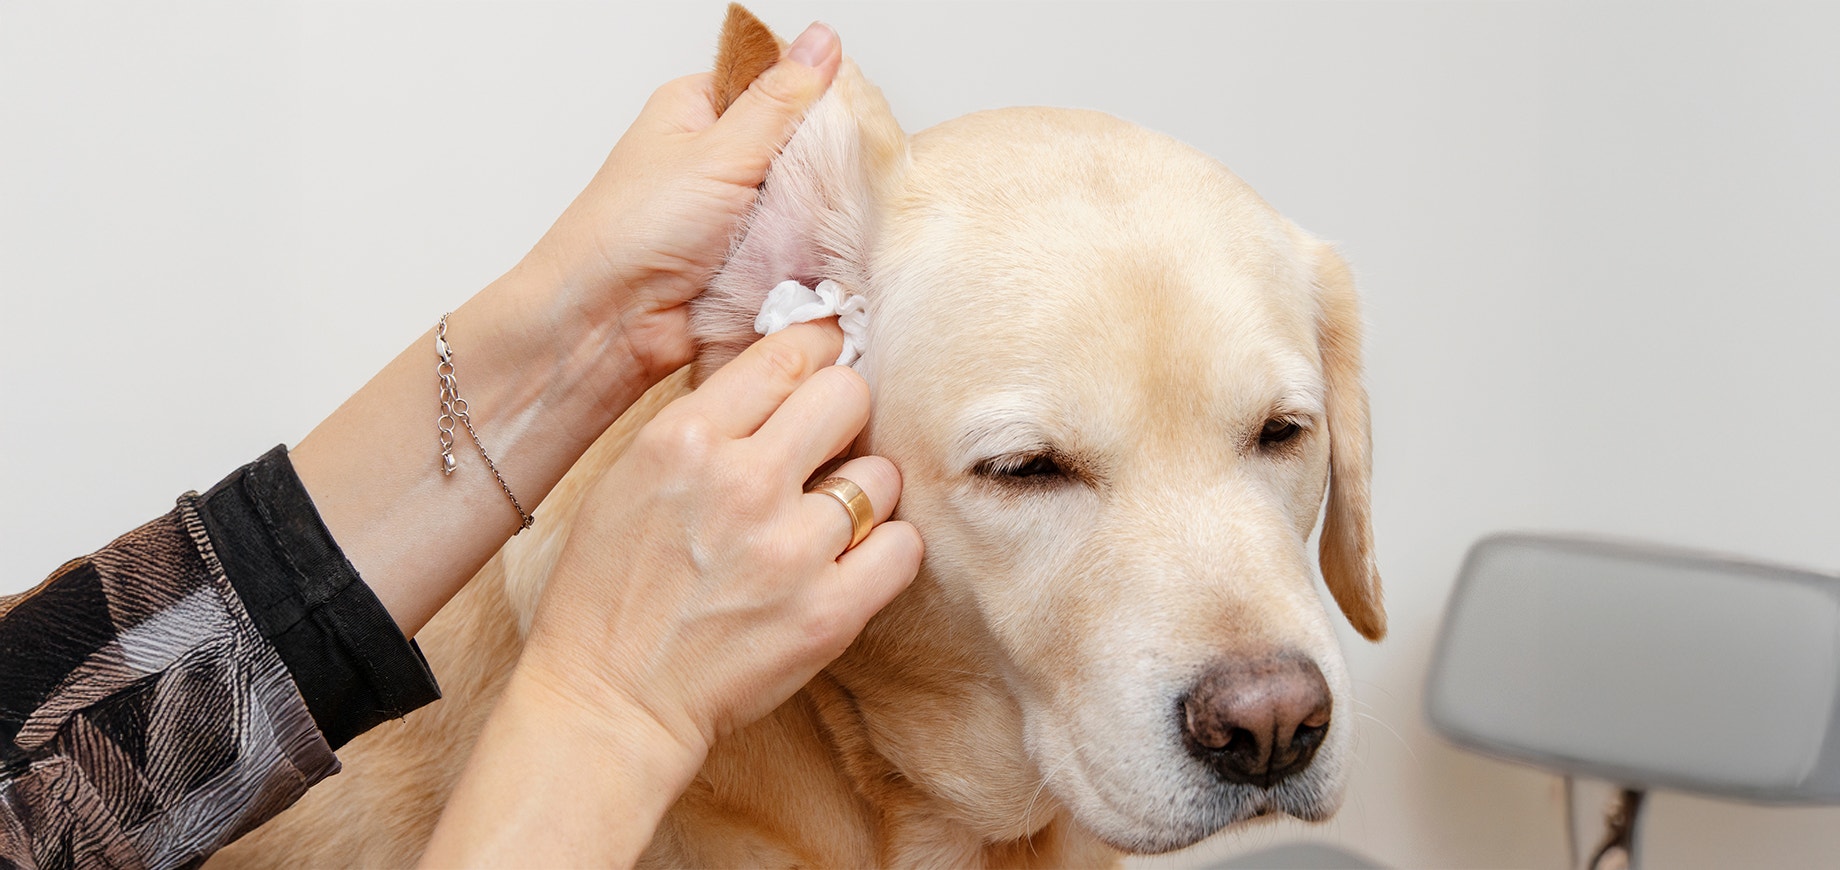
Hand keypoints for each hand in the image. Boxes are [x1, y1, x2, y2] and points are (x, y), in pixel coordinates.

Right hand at [519, 320, 923, 755]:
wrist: (611, 697)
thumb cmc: (612, 588)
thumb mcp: (632, 475)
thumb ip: (706, 424)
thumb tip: (784, 378)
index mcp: (685, 439)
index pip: (790, 355)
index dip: (819, 353)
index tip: (827, 364)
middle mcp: (742, 483)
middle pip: (849, 396)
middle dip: (844, 415)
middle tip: (829, 445)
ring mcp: (790, 549)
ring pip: (882, 475)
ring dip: (862, 494)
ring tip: (826, 521)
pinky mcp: (828, 612)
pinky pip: (904, 547)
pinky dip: (885, 552)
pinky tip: (851, 562)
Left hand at [521, 23, 843, 385]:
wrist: (608, 323)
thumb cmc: (633, 231)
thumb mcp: (718, 151)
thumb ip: (780, 100)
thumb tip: (821, 40)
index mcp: (697, 110)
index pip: (776, 83)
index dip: (816, 99)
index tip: (849, 117)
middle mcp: (714, 157)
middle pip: (797, 146)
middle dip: (821, 166)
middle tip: (834, 181)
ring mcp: (732, 212)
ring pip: (803, 201)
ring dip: (815, 218)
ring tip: (823, 226)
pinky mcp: (746, 261)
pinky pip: (795, 249)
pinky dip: (806, 256)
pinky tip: (818, 260)